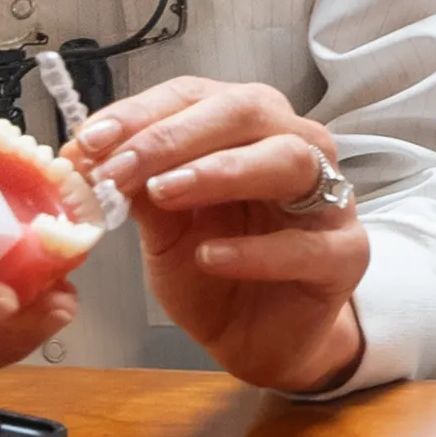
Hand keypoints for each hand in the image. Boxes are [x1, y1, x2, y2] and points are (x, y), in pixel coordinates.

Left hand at [73, 76, 369, 394]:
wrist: (257, 340)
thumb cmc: (215, 270)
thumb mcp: (164, 228)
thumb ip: (141, 190)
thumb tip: (92, 158)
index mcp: (247, 128)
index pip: (197, 95)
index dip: (142, 113)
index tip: (90, 142)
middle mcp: (295, 146)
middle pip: (247, 111)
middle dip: (175, 135)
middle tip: (120, 168)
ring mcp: (329, 199)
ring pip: (288, 160)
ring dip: (220, 171)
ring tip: (164, 193)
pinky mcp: (346, 255)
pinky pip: (306, 244)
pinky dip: (255, 250)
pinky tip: (211, 256)